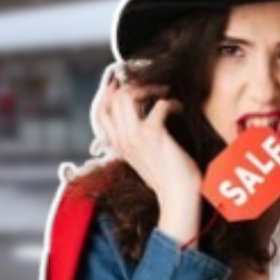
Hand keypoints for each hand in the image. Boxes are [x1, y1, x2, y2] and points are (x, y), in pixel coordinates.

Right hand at [93, 67, 200, 242]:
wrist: (177, 196)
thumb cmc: (165, 175)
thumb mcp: (142, 155)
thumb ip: (134, 137)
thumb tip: (142, 115)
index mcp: (116, 143)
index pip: (101, 109)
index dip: (114, 91)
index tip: (131, 83)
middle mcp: (120, 138)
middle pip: (114, 97)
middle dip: (135, 84)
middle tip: (154, 86)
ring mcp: (134, 136)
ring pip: (129, 95)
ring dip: (150, 88)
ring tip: (164, 93)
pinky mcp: (153, 135)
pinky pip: (159, 105)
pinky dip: (172, 102)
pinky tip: (178, 108)